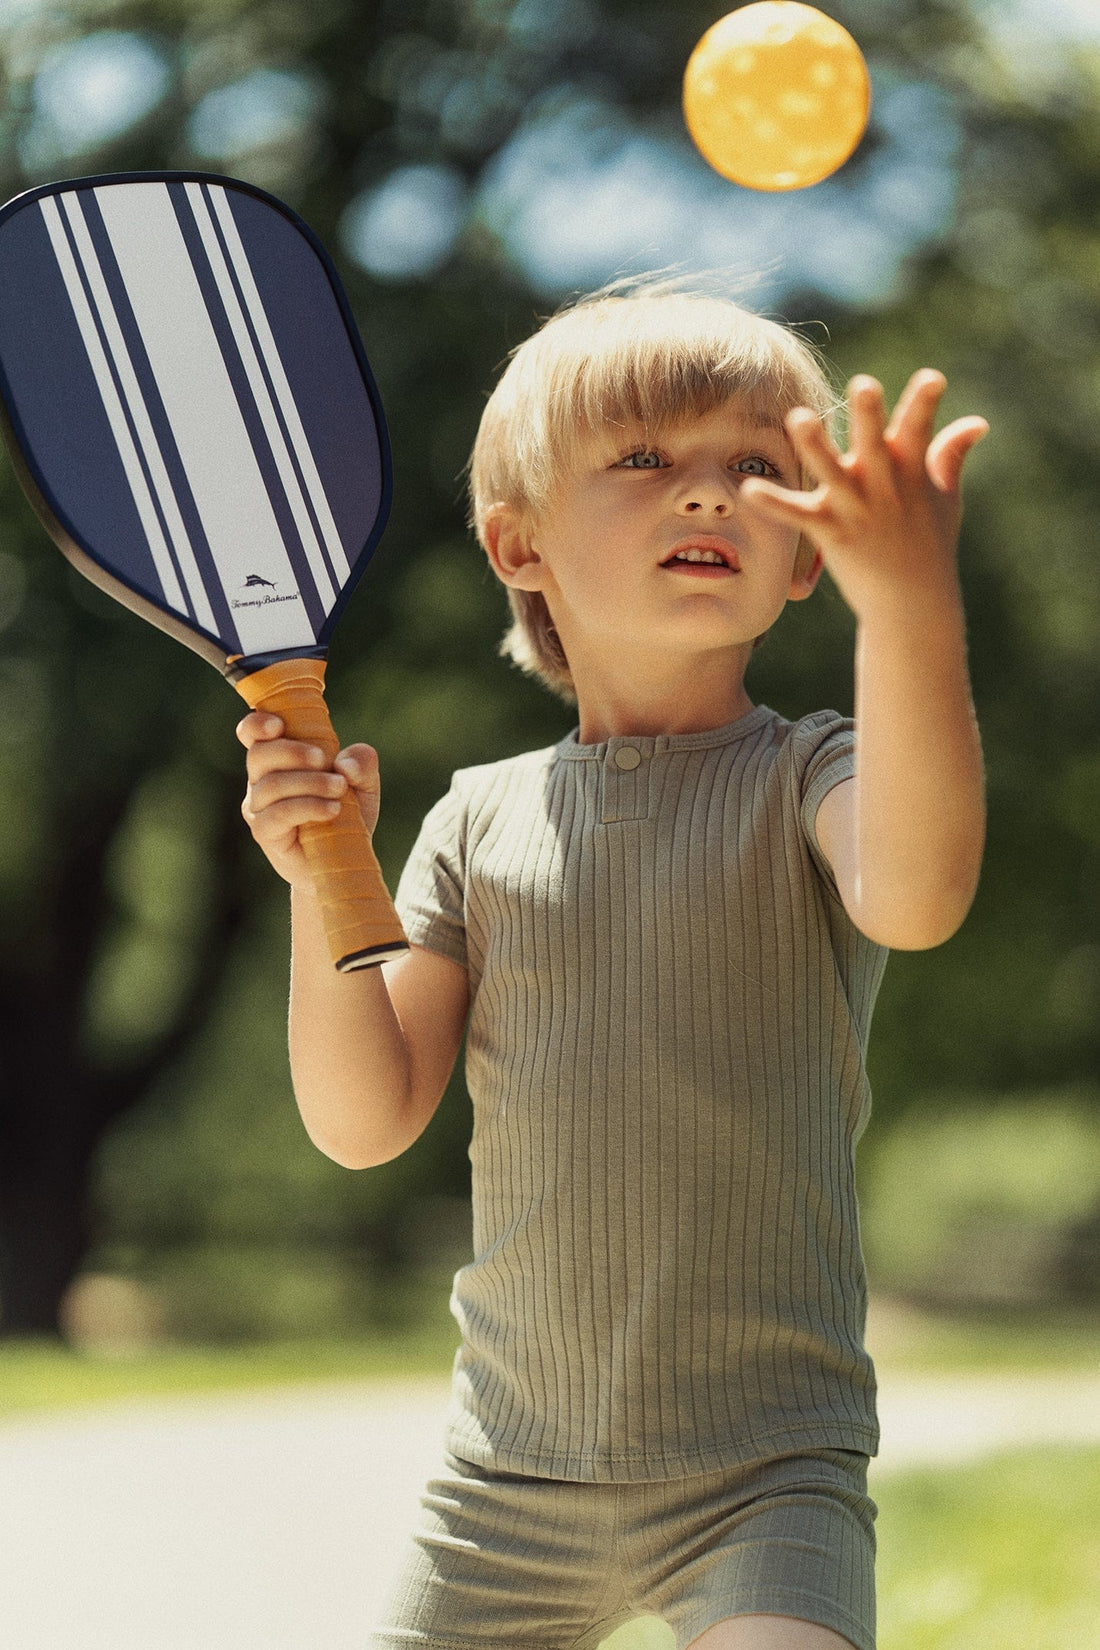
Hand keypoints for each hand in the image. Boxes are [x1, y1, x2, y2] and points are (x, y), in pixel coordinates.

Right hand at [237, 713, 381, 886]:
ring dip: (310, 782)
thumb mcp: (365, 785)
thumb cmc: (349, 816)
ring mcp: (259, 807)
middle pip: (260, 754)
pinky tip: (332, 810)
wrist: (344, 862)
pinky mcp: (264, 832)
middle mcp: (261, 780)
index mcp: (278, 759)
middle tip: (325, 761)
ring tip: (340, 790)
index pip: (252, 734)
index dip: (257, 724)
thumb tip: (346, 763)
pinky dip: (307, 807)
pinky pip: (277, 814)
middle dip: (294, 752)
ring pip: (272, 784)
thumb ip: (363, 764)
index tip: (279, 725)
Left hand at [741, 370, 987, 619]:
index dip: (925, 403)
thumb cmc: (930, 545)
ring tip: (798, 417)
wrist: (913, 602)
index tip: (933, 377)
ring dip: (817, 446)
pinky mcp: (832, 533)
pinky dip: (775, 503)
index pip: (920, 430)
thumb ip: (951, 455)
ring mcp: (857, 510)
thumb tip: (978, 421)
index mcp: (912, 471)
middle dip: (870, 416)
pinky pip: (798, 515)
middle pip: (875, 445)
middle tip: (864, 384)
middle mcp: (884, 486)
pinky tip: (749, 490)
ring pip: (833, 472)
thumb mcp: (946, 498)